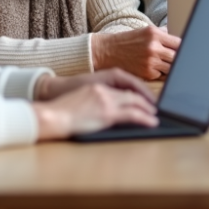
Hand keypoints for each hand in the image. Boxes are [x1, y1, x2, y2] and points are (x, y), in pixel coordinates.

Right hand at [32, 83, 157, 139]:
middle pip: (133, 93)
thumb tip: (107, 111)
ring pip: (135, 102)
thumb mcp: (80, 100)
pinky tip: (152, 122)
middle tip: (155, 107)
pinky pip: (133, 114)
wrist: (52, 116)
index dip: (138, 92)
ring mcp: (107, 101)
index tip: (145, 98)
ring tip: (155, 115)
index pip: (124, 86)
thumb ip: (95, 101)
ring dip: (148, 109)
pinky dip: (145, 118)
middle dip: (146, 100)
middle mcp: (105, 91)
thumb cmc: (62, 112)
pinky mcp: (107, 114)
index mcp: (98, 87)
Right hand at [91, 26, 180, 79]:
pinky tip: (158, 70)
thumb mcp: (145, 31)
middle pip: (178, 56)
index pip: (179, 42)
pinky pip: (162, 76)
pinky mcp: (146, 73)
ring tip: (170, 66)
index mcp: (155, 34)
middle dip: (180, 59)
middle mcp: (154, 48)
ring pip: (172, 68)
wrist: (108, 51)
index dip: (185, 47)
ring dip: (172, 68)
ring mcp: (150, 61)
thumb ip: (163, 33)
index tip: (189, 50)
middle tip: (183, 61)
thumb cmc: (128, 41)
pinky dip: (162, 74)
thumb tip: (179, 37)